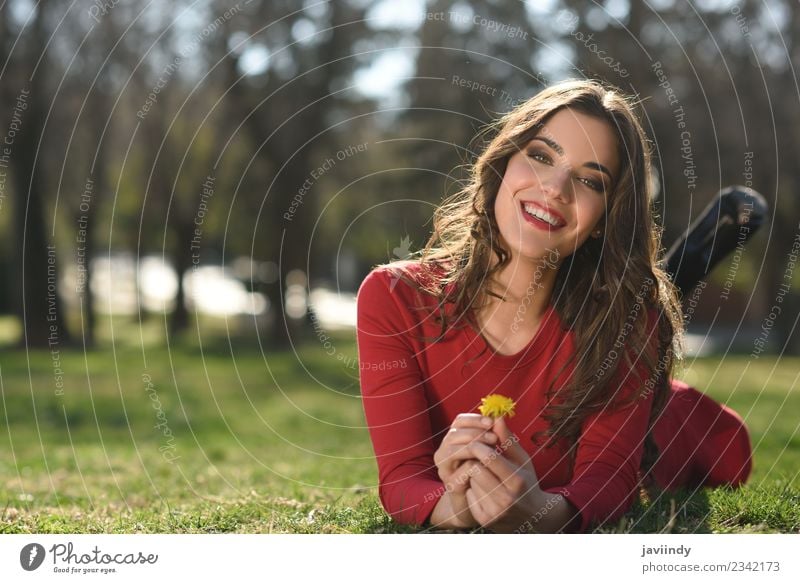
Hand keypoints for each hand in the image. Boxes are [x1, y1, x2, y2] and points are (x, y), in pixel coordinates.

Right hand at [431, 413, 496, 527]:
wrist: (487, 505)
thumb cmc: (492, 473)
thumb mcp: (497, 452)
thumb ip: (498, 435)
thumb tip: (500, 417)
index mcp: (456, 440)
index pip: (459, 421)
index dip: (474, 419)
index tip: (491, 422)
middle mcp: (445, 452)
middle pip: (453, 434)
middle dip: (474, 433)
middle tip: (494, 438)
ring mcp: (446, 469)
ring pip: (452, 450)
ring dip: (472, 447)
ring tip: (492, 449)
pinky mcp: (451, 485)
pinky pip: (460, 472)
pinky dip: (473, 466)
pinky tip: (487, 466)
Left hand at [464, 416, 543, 531]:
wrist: (532, 518)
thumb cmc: (526, 482)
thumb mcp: (522, 460)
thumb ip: (508, 439)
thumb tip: (497, 416)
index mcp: (517, 480)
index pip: (488, 457)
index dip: (479, 445)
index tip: (478, 441)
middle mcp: (506, 498)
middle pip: (475, 469)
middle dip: (476, 460)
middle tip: (480, 458)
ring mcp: (495, 512)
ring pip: (470, 481)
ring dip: (474, 475)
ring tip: (486, 476)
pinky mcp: (484, 520)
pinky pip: (468, 495)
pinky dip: (473, 490)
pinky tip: (484, 491)